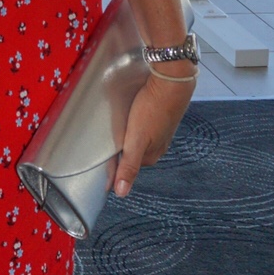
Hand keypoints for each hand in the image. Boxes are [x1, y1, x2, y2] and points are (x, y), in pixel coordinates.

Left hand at [112, 66, 193, 197]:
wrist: (172, 82)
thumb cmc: (153, 109)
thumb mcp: (136, 140)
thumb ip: (128, 166)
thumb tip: (121, 192)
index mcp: (151, 155)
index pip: (126, 165)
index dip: (112, 160)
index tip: (100, 155)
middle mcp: (158, 146)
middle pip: (132, 152)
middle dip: (120, 148)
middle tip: (107, 138)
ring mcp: (161, 131)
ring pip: (139, 138)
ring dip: (128, 135)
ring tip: (118, 126)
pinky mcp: (162, 116)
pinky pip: (145, 125)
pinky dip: (136, 124)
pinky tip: (132, 116)